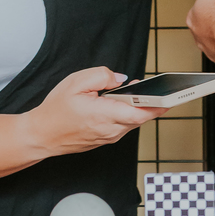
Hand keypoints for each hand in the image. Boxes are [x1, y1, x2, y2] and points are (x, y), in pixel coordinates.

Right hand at [25, 67, 161, 156]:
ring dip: (139, 108)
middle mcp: (110, 130)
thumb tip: (120, 78)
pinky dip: (128, 114)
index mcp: (104, 115)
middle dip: (151, 103)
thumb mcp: (75, 82)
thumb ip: (101, 75)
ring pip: (132, 121)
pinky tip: (125, 103)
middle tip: (158, 88)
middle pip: (140, 116)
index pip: (140, 112)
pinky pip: (123, 126)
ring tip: (140, 92)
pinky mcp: (106, 139)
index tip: (172, 98)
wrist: (42, 135)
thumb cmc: (56, 110)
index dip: (158, 105)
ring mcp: (109, 137)